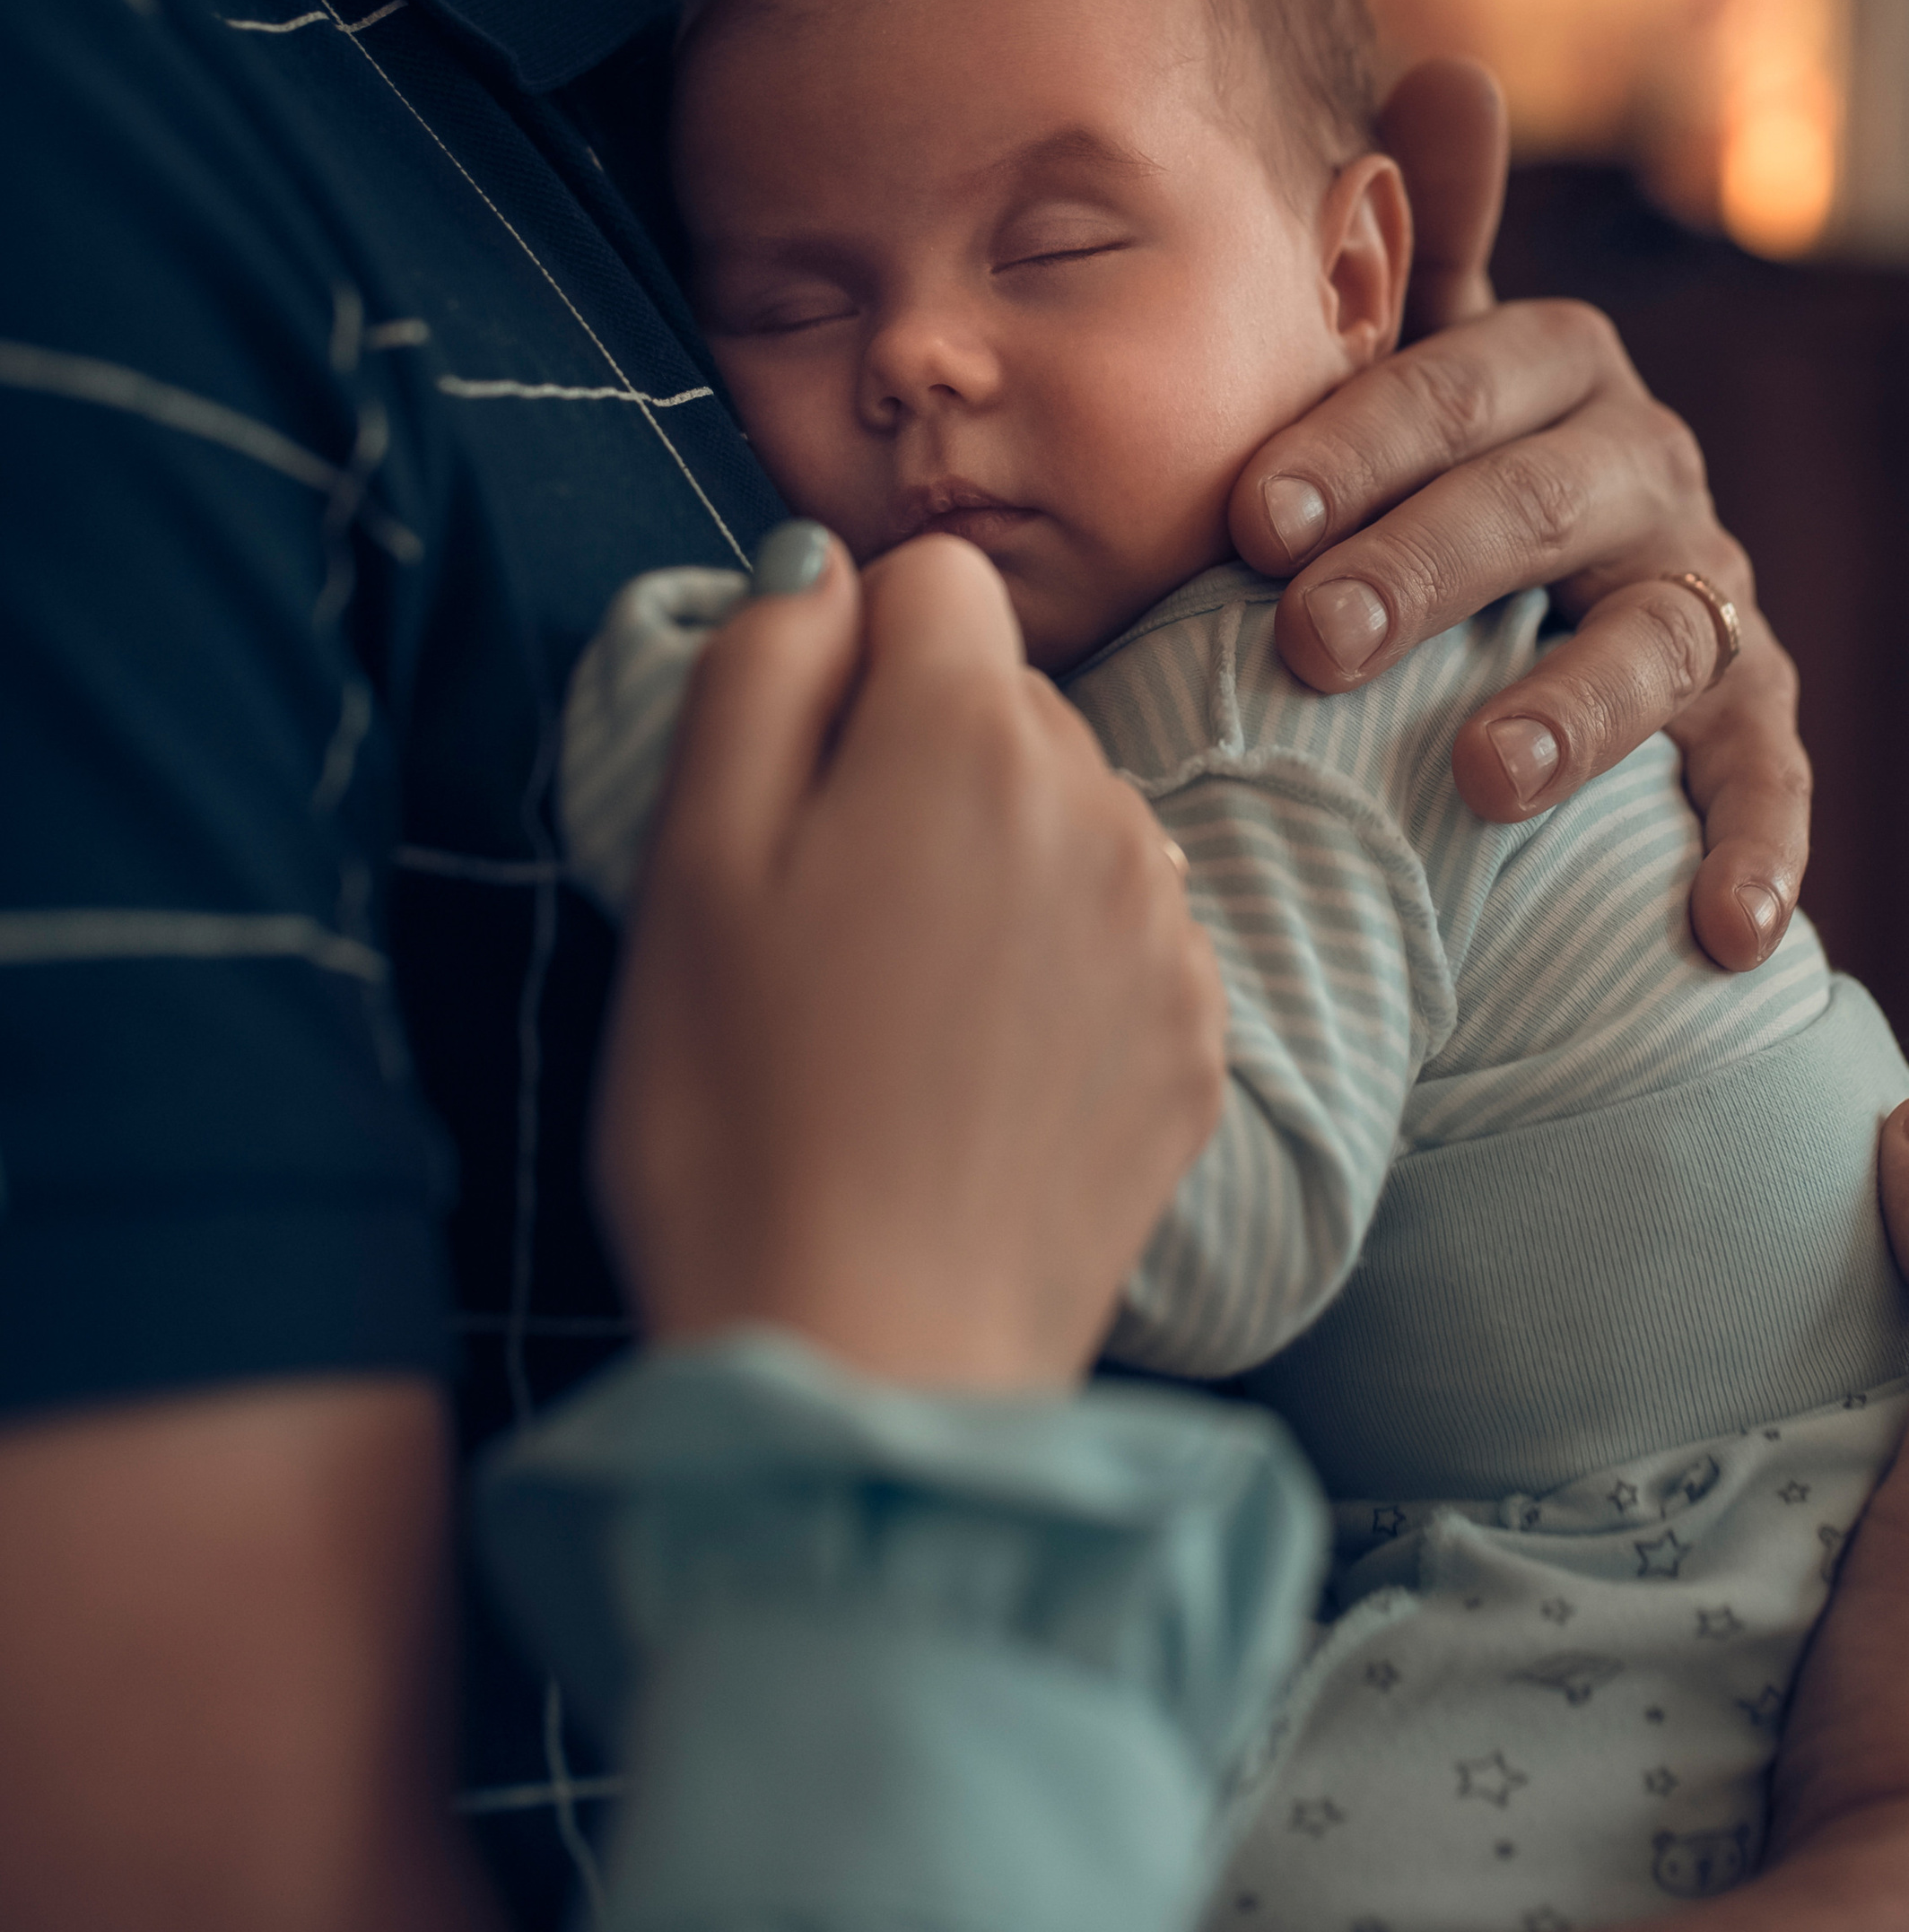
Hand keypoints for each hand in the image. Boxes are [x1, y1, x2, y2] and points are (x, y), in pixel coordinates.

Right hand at [594, 526, 1227, 1386]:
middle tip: (820, 914)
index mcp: (964, 738)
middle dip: (914, 757)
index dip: (844, 651)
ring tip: (893, 1007)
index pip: (931, 577)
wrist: (868, 1364)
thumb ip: (757, 670)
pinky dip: (1053, 970)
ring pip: (1069, 813)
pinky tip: (971, 1073)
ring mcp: (1167, 930)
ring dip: (992, 861)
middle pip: (1003, 699)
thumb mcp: (687, 866)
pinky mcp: (1197, 1044)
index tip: (790, 770)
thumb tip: (820, 567)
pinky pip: (1121, 934)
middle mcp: (1102, 805)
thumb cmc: (737, 1119)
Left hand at [1228, 56, 1810, 969]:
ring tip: (1483, 782)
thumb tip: (1446, 68)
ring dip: (1574, 708)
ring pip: (1657, 635)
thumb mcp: (1417, 369)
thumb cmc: (1430, 479)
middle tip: (1308, 641)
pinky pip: (1765, 772)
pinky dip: (1754, 846)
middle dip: (1429, 568)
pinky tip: (1722, 929)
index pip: (1464, 382)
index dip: (1362, 441)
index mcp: (1555, 370)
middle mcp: (1646, 465)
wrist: (1516, 621)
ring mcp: (1705, 587)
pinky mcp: (1750, 709)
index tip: (1248, 518)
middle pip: (1545, 503)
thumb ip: (1422, 246)